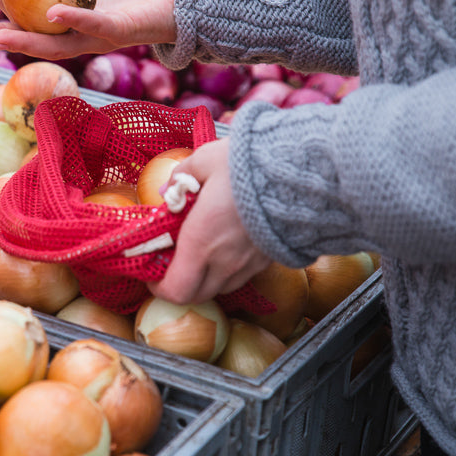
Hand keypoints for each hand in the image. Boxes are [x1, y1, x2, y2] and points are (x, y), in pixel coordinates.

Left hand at [149, 138, 271, 303]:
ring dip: (205, 278)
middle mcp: (224, 261)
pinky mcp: (269, 258)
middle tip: (172, 264)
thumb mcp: (206, 160)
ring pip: (221, 287)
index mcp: (200, 241)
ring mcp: (250, 264)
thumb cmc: (249, 166)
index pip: (175, 289)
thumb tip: (168, 189)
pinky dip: (228, 269)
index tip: (152, 274)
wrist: (303, 172)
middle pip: (196, 295)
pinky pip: (242, 275)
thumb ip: (183, 176)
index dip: (159, 288)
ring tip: (200, 252)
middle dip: (180, 286)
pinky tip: (227, 244)